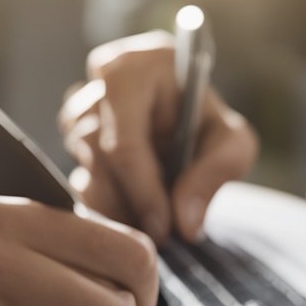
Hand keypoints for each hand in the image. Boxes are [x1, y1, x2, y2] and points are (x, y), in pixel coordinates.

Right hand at [59, 31, 257, 242]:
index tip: (163, 230)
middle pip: (95, 157)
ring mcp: (78, 114)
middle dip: (129, 203)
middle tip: (160, 234)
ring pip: (84, 173)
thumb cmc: (209, 126)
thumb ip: (213, 176)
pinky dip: (107, 210)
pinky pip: (78, 186)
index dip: (142, 193)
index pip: (123, 141)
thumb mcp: (232, 145)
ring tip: (151, 225)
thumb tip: (184, 223)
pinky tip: (134, 219)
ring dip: (118, 208)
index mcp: (134, 70)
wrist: (189, 126)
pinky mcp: (72, 146)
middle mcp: (97, 86)